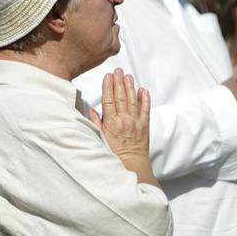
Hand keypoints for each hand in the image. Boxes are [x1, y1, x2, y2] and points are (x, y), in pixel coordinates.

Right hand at [90, 68, 158, 185]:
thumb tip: (91, 110)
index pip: (108, 100)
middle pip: (121, 97)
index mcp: (111, 123)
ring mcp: (135, 122)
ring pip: (133, 100)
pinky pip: (145, 109)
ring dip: (130, 87)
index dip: (108, 87)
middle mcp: (124, 120)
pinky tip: (143, 90)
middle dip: (119, 82)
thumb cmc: (113, 153)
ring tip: (128, 76)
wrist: (131, 164)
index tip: (107, 76)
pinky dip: (145, 99)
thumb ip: (95, 123)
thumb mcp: (100, 138)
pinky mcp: (145, 125)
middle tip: (118, 70)